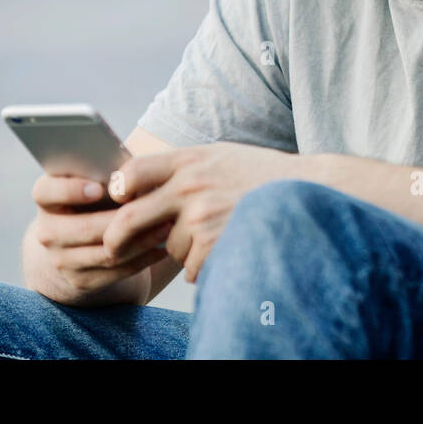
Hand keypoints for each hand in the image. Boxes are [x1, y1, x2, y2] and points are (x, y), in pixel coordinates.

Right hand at [30, 173, 173, 295]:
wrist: (86, 239)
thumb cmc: (103, 196)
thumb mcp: (100, 180)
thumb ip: (110, 172)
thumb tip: (135, 169)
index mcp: (47, 198)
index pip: (45, 192)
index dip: (69, 190)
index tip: (99, 188)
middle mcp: (47, 230)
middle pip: (83, 227)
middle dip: (123, 219)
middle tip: (157, 206)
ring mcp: (60, 259)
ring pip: (104, 252)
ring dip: (140, 240)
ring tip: (168, 226)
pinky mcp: (79, 280)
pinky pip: (114, 272)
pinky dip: (141, 260)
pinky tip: (162, 248)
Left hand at [102, 142, 298, 282]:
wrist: (309, 191)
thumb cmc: (263, 175)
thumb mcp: (221, 156)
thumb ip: (183, 168)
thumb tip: (136, 186)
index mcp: (189, 160)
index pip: (132, 173)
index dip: (117, 191)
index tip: (117, 202)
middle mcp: (190, 186)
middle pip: (130, 219)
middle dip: (116, 239)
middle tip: (114, 248)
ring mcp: (201, 217)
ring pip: (169, 249)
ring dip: (186, 250)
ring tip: (220, 232)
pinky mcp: (214, 245)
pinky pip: (191, 267)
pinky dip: (205, 264)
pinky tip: (229, 246)